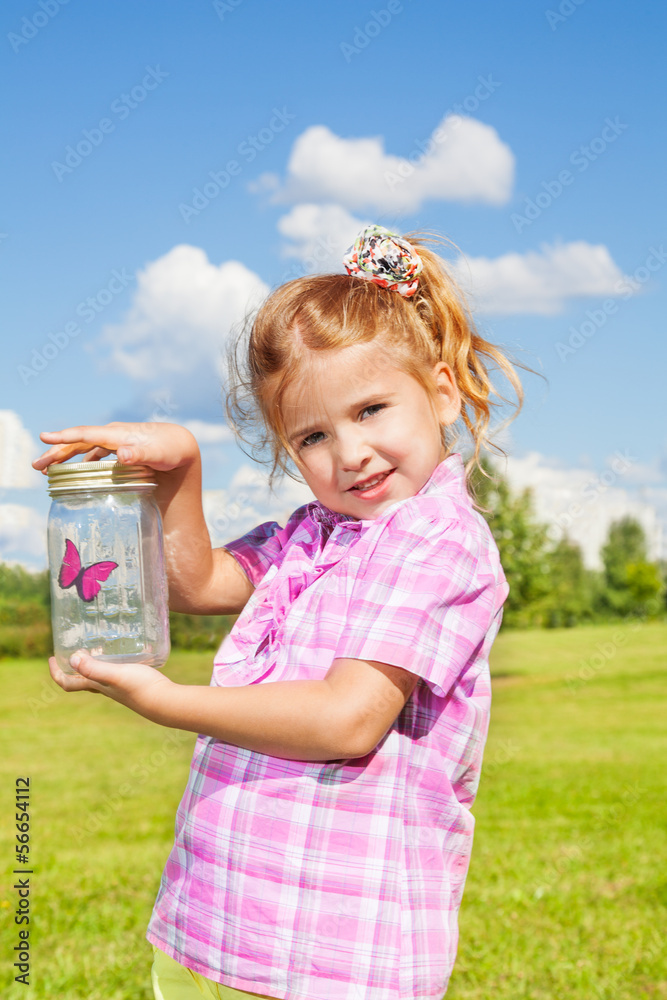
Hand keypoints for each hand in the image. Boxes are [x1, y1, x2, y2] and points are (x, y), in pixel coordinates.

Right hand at [32, 421, 198, 474]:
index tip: (44, 438)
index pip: (86, 435)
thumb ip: (140, 454)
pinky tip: (73, 474)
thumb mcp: (158, 454)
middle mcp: (113, 436)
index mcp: (118, 435)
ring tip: (46, 469)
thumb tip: (122, 455)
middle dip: (57, 452)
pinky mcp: (117, 451)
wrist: (181, 447)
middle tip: (36, 465)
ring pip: (83, 450)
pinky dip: (80, 463)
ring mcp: (114, 443)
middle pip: (79, 443)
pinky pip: (93, 456)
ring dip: (64, 459)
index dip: (65, 437)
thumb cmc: (171, 450)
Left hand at [49, 650, 174, 721]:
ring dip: (91, 661)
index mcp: (97, 686)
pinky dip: (110, 660)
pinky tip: (120, 649)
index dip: (56, 673)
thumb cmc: (140, 688)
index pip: (68, 683)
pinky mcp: (131, 681)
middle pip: (81, 679)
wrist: (165, 701)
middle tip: (73, 647)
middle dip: (72, 665)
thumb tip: (71, 659)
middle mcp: (104, 688)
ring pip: (97, 674)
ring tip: (94, 644)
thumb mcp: (115, 675)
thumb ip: (95, 668)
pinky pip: (113, 670)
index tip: (53, 658)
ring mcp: (118, 686)